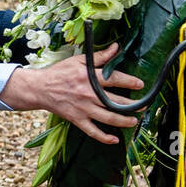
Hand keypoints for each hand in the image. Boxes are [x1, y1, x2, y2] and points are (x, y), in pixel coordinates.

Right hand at [0, 44, 143, 144]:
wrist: (40, 88)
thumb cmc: (60, 73)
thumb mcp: (79, 60)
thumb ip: (100, 56)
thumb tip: (116, 47)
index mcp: (89, 77)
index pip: (114, 79)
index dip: (130, 82)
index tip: (140, 85)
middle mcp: (88, 94)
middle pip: (115, 101)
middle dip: (133, 105)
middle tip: (144, 106)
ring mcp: (83, 108)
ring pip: (108, 118)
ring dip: (124, 121)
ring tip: (134, 121)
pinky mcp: (77, 119)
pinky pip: (92, 131)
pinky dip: (104, 137)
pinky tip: (115, 139)